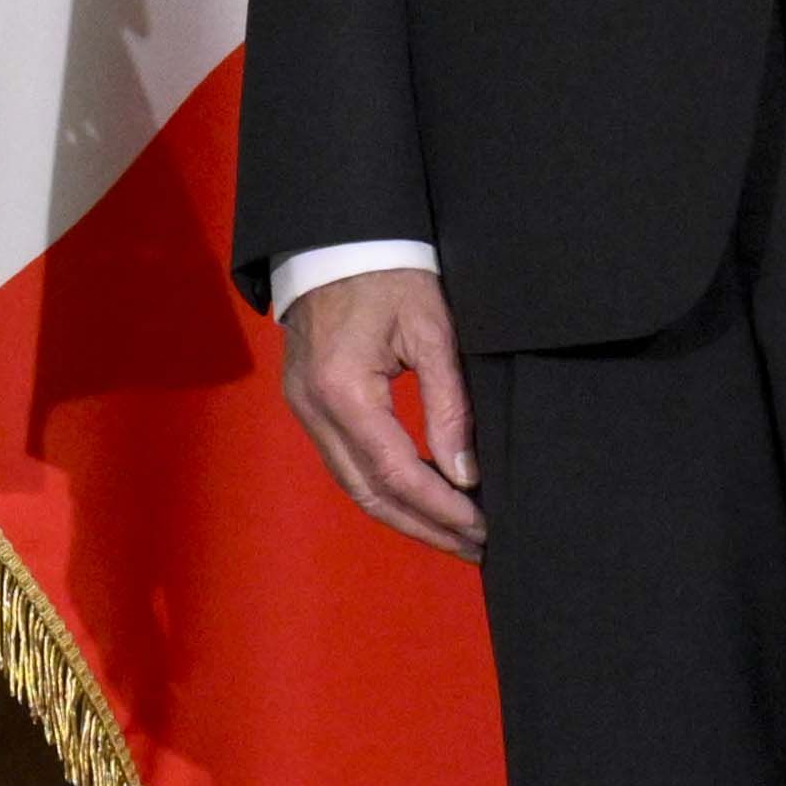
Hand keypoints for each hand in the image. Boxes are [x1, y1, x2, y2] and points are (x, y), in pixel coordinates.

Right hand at [276, 265, 483, 556]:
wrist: (335, 238)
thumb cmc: (390, 272)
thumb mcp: (432, 330)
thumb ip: (450, 405)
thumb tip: (467, 474)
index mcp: (344, 390)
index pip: (396, 473)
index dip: (441, 509)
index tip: (482, 528)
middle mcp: (314, 410)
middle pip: (370, 494)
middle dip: (426, 527)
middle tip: (476, 547)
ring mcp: (304, 409)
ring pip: (354, 486)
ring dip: (406, 515)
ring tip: (456, 533)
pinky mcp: (307, 404)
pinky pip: (345, 463)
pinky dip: (385, 488)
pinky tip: (422, 497)